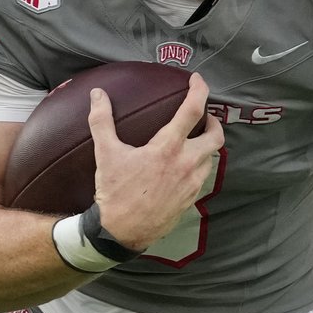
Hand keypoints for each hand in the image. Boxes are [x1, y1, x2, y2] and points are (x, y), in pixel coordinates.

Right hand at [86, 72, 224, 250]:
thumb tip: (97, 95)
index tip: (197, 80)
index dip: (199, 90)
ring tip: (193, 141)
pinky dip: (198, 166)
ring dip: (206, 146)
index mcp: (168, 148)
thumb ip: (102, 120)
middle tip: (203, 116)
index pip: (193, 111)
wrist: (121, 232)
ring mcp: (192, 184)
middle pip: (216, 135)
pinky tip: (184, 168)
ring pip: (211, 158)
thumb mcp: (105, 154)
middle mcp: (186, 164)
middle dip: (213, 121)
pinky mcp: (190, 200)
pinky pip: (203, 177)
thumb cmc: (115, 192)